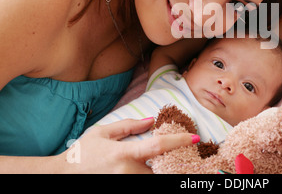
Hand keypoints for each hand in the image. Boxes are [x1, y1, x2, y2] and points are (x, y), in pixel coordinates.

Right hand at [57, 118, 197, 173]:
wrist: (60, 176)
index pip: (157, 147)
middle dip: (177, 164)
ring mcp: (124, 184)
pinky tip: (162, 168)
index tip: (195, 137)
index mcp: (123, 154)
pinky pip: (144, 183)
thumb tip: (151, 120)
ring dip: (167, 171)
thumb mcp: (102, 132)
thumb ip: (128, 126)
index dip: (178, 142)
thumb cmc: (82, 153)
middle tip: (191, 157)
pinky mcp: (122, 188)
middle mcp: (126, 172)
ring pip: (154, 179)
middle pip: (161, 170)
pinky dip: (153, 175)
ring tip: (179, 164)